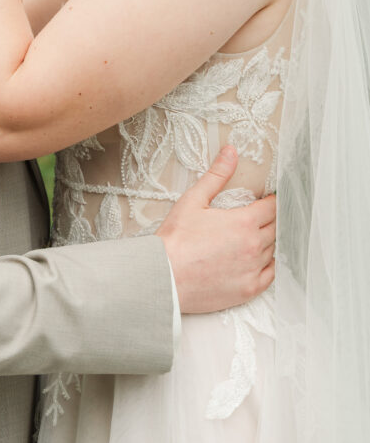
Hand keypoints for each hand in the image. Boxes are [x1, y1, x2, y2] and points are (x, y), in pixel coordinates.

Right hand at [157, 146, 275, 313]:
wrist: (164, 276)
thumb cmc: (176, 240)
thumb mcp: (194, 200)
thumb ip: (216, 176)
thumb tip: (230, 153)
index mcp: (244, 222)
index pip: (272, 207)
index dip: (272, 200)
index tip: (269, 199)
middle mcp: (254, 246)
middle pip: (276, 228)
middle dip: (272, 219)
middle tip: (264, 215)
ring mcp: (253, 270)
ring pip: (274, 250)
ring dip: (269, 241)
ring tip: (258, 235)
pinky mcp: (249, 289)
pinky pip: (271, 275)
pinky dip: (269, 265)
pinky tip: (260, 259)